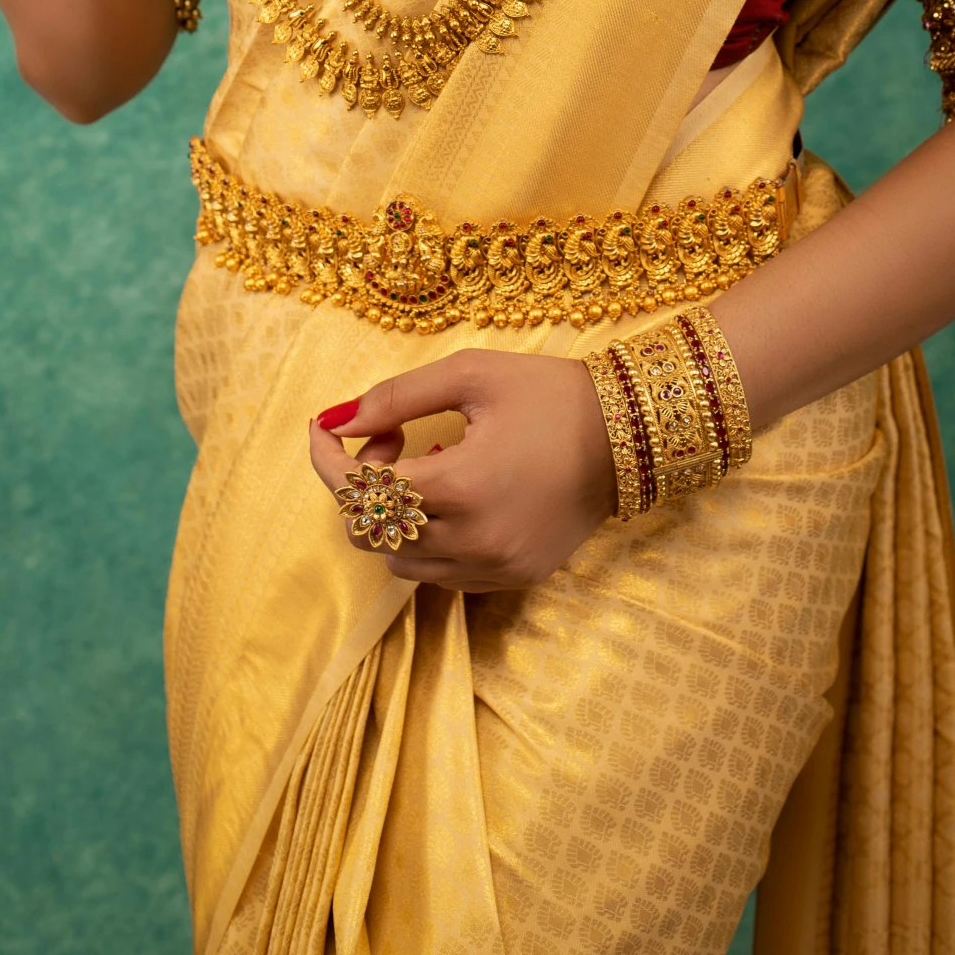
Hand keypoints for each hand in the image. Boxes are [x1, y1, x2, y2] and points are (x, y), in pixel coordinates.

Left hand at [309, 349, 617, 590]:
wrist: (632, 433)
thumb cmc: (551, 394)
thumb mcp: (472, 374)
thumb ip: (396, 397)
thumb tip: (336, 420)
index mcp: (459, 487)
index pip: (358, 491)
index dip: (326, 460)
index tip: (322, 428)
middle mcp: (473, 541)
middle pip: (370, 533)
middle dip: (362, 483)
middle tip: (392, 437)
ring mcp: (495, 568)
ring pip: (400, 561)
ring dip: (392, 515)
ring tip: (429, 465)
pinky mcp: (514, 579)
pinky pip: (442, 574)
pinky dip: (428, 538)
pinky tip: (457, 493)